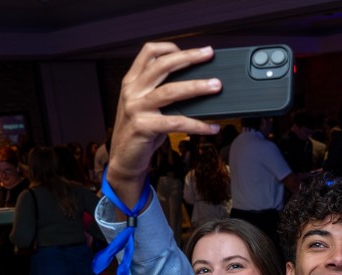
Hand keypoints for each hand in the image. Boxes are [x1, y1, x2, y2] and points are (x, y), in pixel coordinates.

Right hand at [107, 43, 221, 206]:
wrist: (125, 159)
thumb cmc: (142, 132)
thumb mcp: (148, 107)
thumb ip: (162, 93)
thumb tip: (197, 86)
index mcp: (132, 81)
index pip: (148, 52)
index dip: (170, 47)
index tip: (193, 51)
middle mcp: (132, 91)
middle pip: (162, 65)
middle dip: (188, 57)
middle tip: (209, 54)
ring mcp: (136, 108)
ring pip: (170, 91)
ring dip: (197, 87)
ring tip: (216, 86)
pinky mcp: (143, 127)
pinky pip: (177, 123)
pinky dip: (198, 125)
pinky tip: (212, 128)